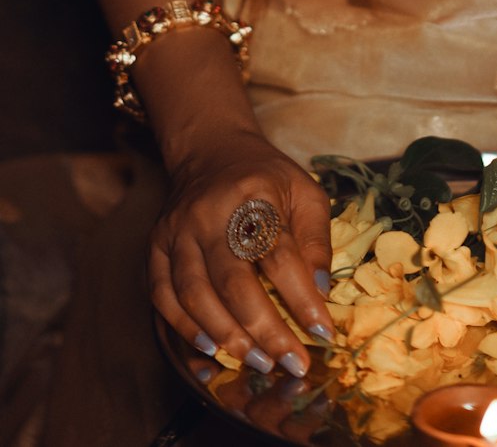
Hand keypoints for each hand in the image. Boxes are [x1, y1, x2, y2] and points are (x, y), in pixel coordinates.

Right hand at [148, 128, 334, 376]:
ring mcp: (177, 231)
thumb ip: (315, 241)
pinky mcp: (155, 246)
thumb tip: (322, 292)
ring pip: (196, 294)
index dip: (301, 297)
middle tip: (290, 362)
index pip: (279, 255)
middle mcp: (209, 213)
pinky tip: (211, 348)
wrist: (212, 152)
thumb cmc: (266, 178)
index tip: (322, 332)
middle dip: (265, 330)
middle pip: (234, 282)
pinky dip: (186, 327)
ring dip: (227, 336)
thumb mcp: (305, 193)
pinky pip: (164, 296)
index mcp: (254, 194)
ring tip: (258, 362)